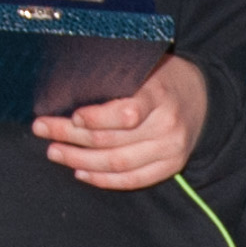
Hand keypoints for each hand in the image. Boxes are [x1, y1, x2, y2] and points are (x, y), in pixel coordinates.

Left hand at [37, 54, 208, 190]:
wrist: (203, 98)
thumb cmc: (163, 79)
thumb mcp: (145, 67)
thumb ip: (117, 79)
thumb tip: (69, 89)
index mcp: (160, 94)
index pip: (127, 113)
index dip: (97, 118)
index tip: (72, 115)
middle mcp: (168, 125)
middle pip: (113, 139)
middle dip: (72, 136)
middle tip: (43, 130)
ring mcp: (171, 149)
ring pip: (118, 163)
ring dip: (80, 160)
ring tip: (55, 152)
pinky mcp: (171, 166)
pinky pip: (133, 179)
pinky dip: (103, 179)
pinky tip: (80, 172)